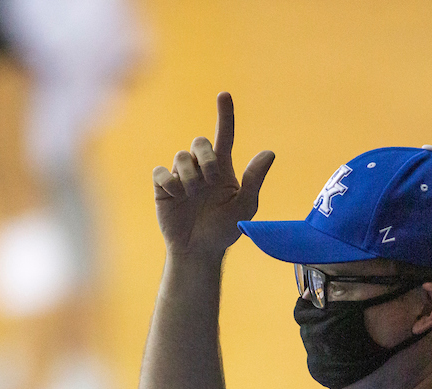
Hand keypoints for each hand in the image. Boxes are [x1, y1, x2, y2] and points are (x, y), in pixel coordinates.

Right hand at [152, 92, 274, 259]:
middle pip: (200, 141)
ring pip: (181, 156)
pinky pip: (161, 173)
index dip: (225, 115)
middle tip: (211, 180)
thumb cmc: (224, 229)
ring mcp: (181, 176)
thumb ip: (254, 180)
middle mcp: (201, 167)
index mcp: (222, 168)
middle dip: (206, 157)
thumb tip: (269, 153)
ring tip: (193, 196)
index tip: (224, 95)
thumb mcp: (244, 207)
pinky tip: (176, 198)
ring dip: (190, 176)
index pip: (225, 135)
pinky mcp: (163, 187)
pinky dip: (171, 184)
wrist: (199, 250)